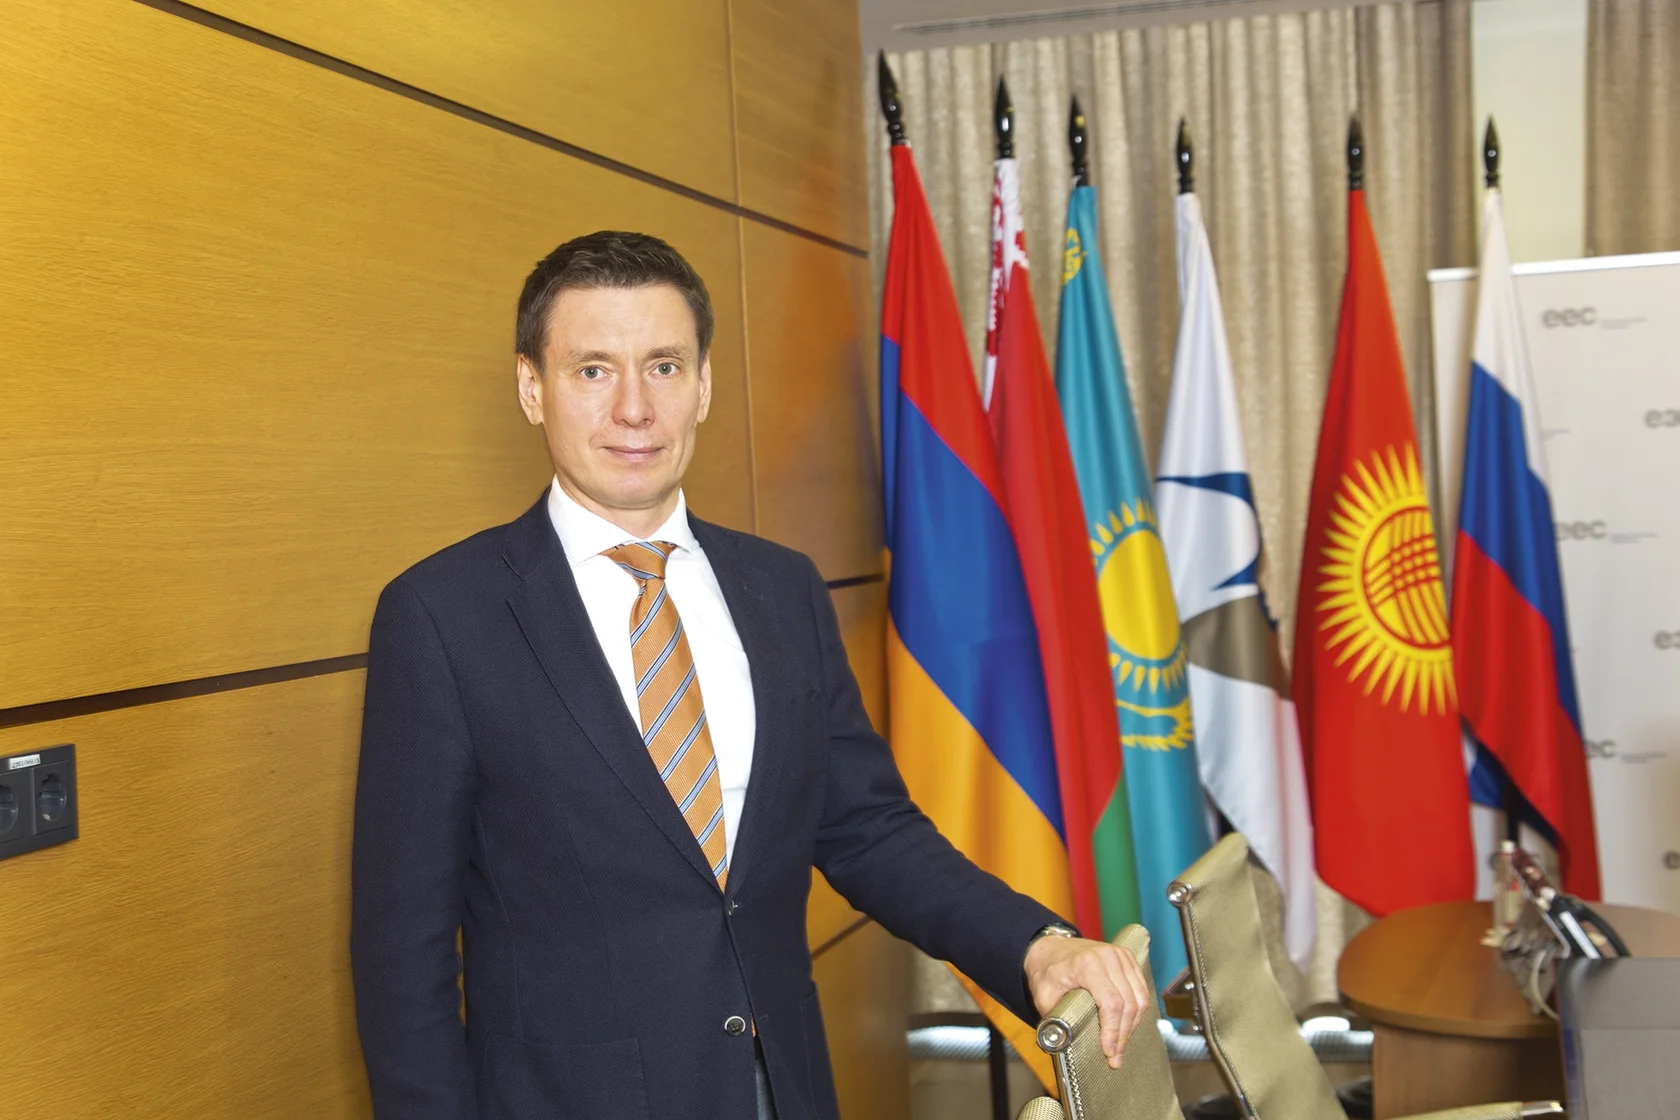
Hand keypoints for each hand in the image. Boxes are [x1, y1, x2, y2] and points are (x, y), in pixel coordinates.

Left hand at [1023, 934, 1150, 1068]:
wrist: (1050, 948)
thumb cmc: (1046, 971)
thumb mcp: (1042, 995)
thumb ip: (1052, 1019)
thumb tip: (1064, 1045)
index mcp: (1086, 964)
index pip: (1111, 1003)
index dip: (1113, 1031)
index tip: (1109, 1051)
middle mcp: (1108, 957)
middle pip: (1129, 1003)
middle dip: (1123, 1034)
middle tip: (1115, 1056)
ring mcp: (1120, 956)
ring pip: (1140, 998)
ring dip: (1132, 1025)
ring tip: (1120, 1045)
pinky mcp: (1128, 959)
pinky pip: (1141, 989)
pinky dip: (1137, 1011)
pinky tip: (1126, 1026)